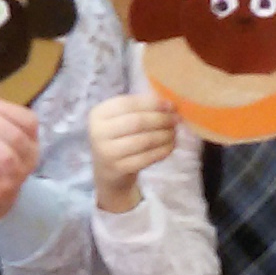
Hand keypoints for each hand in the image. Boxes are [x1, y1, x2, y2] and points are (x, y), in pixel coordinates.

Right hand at [88, 85, 178, 212]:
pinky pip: (147, 158)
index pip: (128, 104)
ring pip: (144, 140)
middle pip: (137, 121)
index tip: (171, 105)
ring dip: (164, 135)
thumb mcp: (120, 119)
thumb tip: (169, 105)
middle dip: (161, 119)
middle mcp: (98, 132)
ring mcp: (107, 152)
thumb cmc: (118, 138)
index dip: (152, 103)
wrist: (107, 171)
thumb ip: (140, 109)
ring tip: (174, 132)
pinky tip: (170, 146)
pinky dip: (162, 151)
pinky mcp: (118, 168)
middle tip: (176, 119)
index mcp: (98, 114)